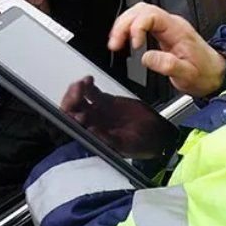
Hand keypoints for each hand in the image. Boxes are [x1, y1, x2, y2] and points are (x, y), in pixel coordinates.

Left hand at [60, 76, 175, 158]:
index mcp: (91, 138)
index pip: (72, 128)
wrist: (156, 132)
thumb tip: (91, 131)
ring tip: (82, 84)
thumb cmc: (141, 145)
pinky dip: (87, 85)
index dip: (69, 118)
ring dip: (76, 91)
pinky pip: (91, 92)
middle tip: (77, 91)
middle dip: (70, 100)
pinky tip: (88, 80)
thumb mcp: (125, 145)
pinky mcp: (105, 101)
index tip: (75, 110)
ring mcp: (96, 112)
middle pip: (71, 111)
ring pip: (78, 100)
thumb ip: (108, 139)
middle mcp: (90, 124)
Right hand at [108, 3, 225, 96]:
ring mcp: (166, 27)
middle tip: (115, 44)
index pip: (151, 15)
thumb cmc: (205, 73)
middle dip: (124, 24)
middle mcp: (171, 24)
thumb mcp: (188, 74)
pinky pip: (141, 22)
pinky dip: (128, 29)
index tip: (133, 46)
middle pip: (141, 10)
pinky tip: (123, 40)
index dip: (137, 27)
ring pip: (139, 13)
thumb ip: (167, 65)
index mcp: (177, 30)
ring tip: (115, 42)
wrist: (216, 74)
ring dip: (123, 25)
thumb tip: (146, 58)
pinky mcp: (162, 32)